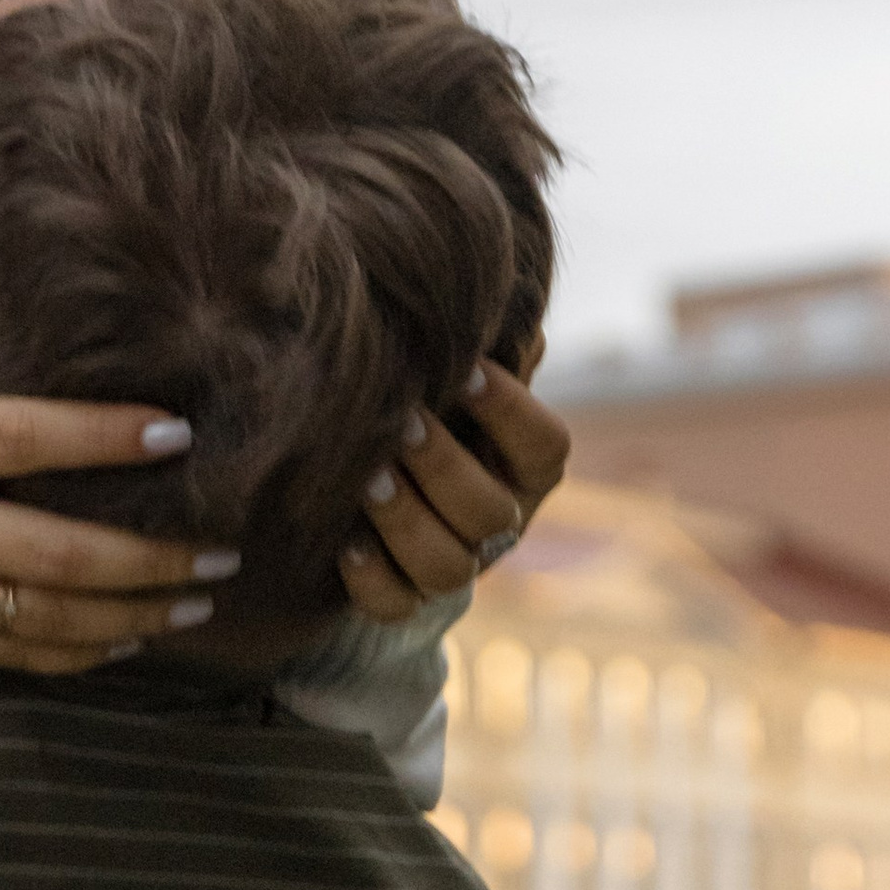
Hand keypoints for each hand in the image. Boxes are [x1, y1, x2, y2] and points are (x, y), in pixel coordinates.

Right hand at [0, 224, 229, 673]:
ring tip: (202, 597)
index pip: (25, 442)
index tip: (178, 432)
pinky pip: (16, 654)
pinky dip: (80, 653)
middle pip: (56, 553)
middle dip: (150, 556)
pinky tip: (134, 638)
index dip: (102, 439)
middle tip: (226, 546)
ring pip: (48, 617)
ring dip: (134, 614)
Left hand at [337, 337, 570, 625]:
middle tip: (403, 422)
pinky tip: (343, 541)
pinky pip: (395, 606)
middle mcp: (498, 520)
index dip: (512, 412)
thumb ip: (478, 343)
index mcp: (523, 466)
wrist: (370, 488)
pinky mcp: (403, 600)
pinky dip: (370, 579)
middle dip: (445, 466)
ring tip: (366, 477)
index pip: (546, 446)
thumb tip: (498, 283)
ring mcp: (453, 566)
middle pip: (491, 511)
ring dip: (406, 520)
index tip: (467, 368)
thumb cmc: (423, 407)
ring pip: (448, 566)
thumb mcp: (450, 376)